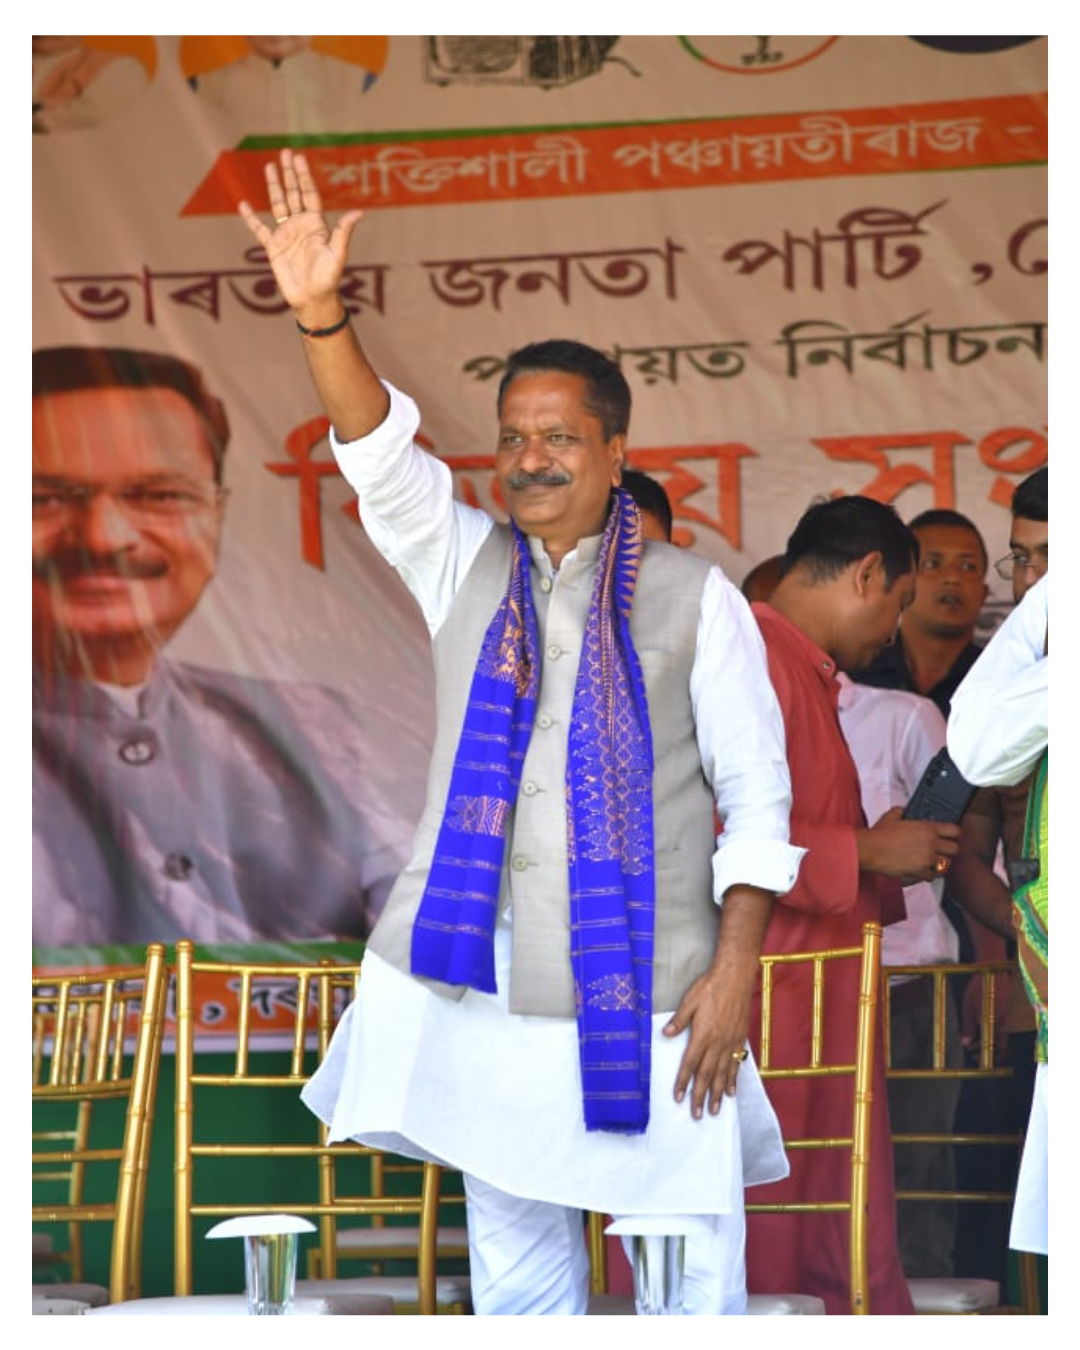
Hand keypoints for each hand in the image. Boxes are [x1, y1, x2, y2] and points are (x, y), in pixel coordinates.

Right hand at [238, 148, 362, 323]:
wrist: (312, 299)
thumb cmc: (328, 279)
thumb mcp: (338, 253)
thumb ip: (343, 231)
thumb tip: (359, 212)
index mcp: (316, 224)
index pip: (309, 194)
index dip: (304, 176)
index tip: (299, 157)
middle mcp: (301, 225)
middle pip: (294, 193)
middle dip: (290, 173)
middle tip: (285, 153)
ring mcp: (286, 234)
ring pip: (278, 204)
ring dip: (274, 186)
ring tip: (269, 166)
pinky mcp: (273, 247)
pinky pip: (259, 229)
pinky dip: (250, 218)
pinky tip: (244, 204)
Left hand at [663, 968, 750, 1119]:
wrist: (736, 977)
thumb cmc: (710, 986)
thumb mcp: (690, 1001)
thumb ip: (679, 1020)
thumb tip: (665, 1034)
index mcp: (702, 1035)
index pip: (690, 1064)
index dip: (683, 1082)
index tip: (678, 1098)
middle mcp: (717, 1043)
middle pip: (707, 1075)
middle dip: (700, 1096)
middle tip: (697, 1115)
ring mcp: (730, 1042)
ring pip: (723, 1074)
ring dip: (717, 1094)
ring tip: (715, 1111)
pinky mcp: (740, 1039)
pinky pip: (736, 1064)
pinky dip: (733, 1080)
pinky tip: (731, 1091)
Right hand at [858, 806, 960, 883]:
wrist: (870, 850)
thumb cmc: (879, 835)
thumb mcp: (892, 815)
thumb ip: (903, 812)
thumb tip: (904, 812)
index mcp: (927, 828)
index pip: (954, 830)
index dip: (955, 833)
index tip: (952, 835)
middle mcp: (931, 844)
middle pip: (955, 849)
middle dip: (949, 849)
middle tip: (943, 849)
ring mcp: (927, 859)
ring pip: (946, 864)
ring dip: (940, 863)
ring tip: (933, 861)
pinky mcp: (920, 872)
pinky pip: (933, 876)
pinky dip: (930, 874)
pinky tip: (923, 869)